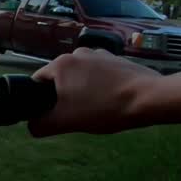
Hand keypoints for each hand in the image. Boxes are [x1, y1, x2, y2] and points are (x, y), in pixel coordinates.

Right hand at [28, 48, 161, 136]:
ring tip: (97, 108)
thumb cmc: (104, 108)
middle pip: (60, 78)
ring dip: (82, 91)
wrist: (148, 98)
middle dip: (64, 96)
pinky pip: (99, 74)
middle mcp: (78, 53)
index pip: (37, 81)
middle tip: (77, 114)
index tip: (53, 114)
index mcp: (61, 64)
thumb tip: (32, 126)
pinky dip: (100, 86)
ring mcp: (99, 54)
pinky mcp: (117, 60)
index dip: (40, 100)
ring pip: (80, 76)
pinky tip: (110, 100)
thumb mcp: (66, 122)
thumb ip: (41, 125)